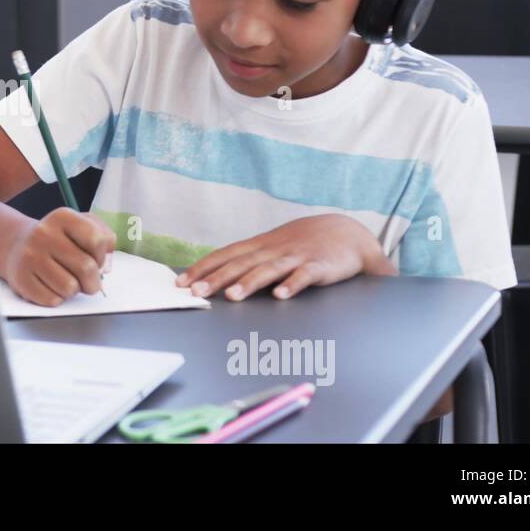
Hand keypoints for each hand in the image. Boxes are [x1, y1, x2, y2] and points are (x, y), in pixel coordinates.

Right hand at [3, 208, 116, 305]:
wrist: (17, 245)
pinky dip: (57, 298)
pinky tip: (51, 286)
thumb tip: (106, 266)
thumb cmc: (58, 238)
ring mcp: (30, 256)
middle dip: (93, 281)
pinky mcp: (21, 279)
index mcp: (63, 217)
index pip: (97, 240)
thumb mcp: (82, 225)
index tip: (95, 258)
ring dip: (74, 290)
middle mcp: (44, 233)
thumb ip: (104, 238)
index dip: (102, 256)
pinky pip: (52, 299)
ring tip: (67, 281)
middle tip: (88, 281)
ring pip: (69, 287)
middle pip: (86, 268)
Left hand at [176, 214, 396, 300]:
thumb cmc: (303, 245)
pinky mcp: (319, 266)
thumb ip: (249, 261)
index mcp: (260, 246)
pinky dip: (292, 284)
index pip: (226, 255)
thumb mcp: (273, 248)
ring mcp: (296, 257)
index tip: (181, 282)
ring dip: (250, 282)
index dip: (203, 268)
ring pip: (269, 269)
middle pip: (242, 263)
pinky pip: (304, 276)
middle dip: (218, 277)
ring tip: (232, 296)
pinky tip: (281, 295)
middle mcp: (274, 249)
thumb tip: (216, 276)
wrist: (347, 234)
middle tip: (196, 291)